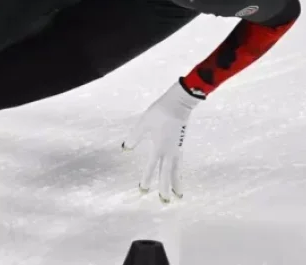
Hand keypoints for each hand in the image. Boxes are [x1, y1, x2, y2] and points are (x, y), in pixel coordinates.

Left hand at [122, 79, 202, 202]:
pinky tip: (178, 175)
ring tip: (179, 196)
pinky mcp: (180, 145)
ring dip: (176, 183)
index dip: (146, 179)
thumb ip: (134, 138)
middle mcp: (169, 152)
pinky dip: (179, 173)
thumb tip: (125, 149)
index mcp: (158, 147)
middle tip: (164, 202)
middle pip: (167, 174)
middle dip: (165, 188)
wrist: (178, 103)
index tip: (143, 191)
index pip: (151, 168)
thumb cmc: (159, 112)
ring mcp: (176, 149)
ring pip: (177, 171)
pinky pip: (180, 164)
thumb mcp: (142, 124)